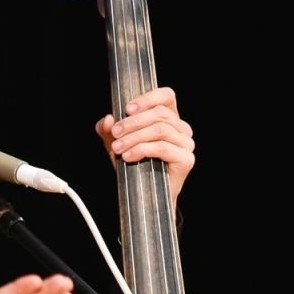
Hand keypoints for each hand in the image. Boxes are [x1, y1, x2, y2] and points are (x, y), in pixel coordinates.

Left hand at [95, 86, 195, 204]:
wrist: (145, 198)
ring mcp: (186, 144)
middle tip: (115, 133)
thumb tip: (107, 120)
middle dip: (133, 122)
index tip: (127, 109)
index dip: (148, 98)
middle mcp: (182, 129)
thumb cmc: (135, 166)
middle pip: (160, 114)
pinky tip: (128, 156)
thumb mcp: (118, 144)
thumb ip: (109, 131)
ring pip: (160, 129)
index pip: (166, 96)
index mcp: (170, 118)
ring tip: (118, 148)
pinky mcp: (186, 160)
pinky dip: (142, 149)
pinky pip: (163, 147)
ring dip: (134, 137)